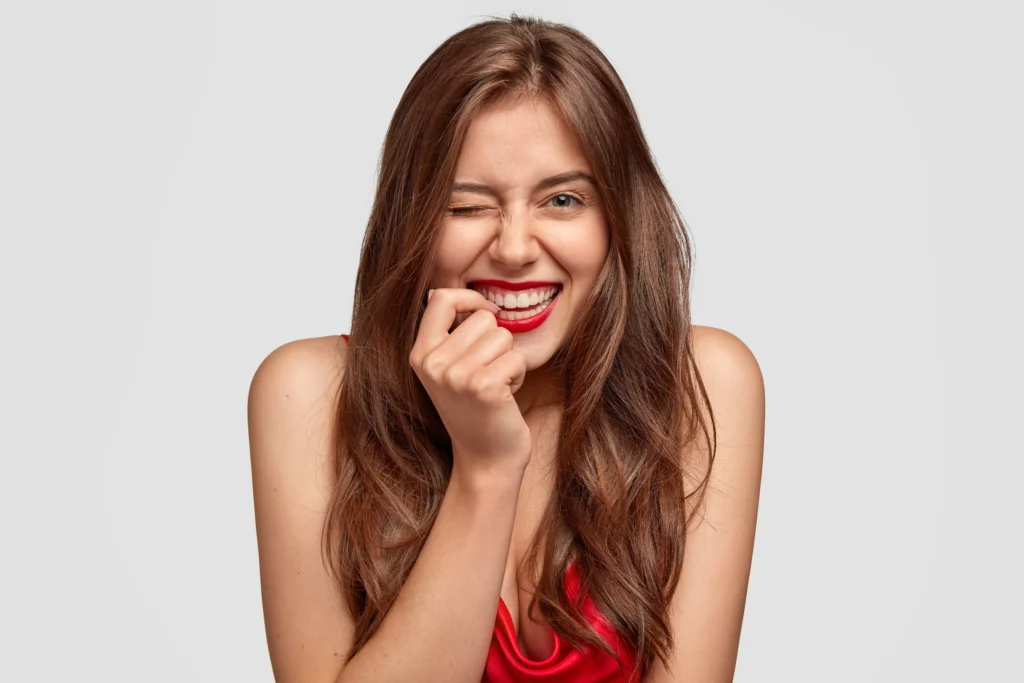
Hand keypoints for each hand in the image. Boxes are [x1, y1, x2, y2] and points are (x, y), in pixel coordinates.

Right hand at [410, 288, 531, 475]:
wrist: (485, 460)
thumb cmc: (474, 411)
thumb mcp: (447, 370)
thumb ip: (444, 334)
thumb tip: (437, 293)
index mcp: (420, 354)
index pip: (442, 298)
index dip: (470, 299)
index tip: (486, 314)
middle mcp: (433, 363)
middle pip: (484, 318)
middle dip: (496, 342)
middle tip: (488, 373)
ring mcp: (457, 376)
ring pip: (503, 336)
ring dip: (509, 360)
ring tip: (496, 385)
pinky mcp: (484, 387)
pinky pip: (517, 358)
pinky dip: (519, 376)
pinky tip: (505, 397)